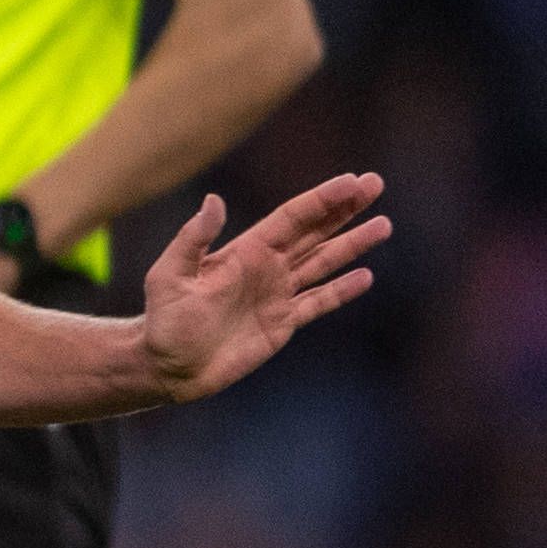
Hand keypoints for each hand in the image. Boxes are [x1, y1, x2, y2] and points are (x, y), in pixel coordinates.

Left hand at [134, 172, 386, 403]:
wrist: (167, 365)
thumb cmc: (163, 319)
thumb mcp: (170, 274)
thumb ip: (193, 239)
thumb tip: (213, 200)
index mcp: (246, 250)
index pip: (293, 217)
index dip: (323, 199)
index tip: (353, 181)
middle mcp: (266, 267)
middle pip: (315, 231)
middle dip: (346, 209)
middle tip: (376, 183)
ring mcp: (276, 294)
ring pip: (323, 262)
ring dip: (352, 244)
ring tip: (383, 224)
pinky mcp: (282, 323)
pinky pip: (318, 303)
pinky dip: (341, 290)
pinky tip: (364, 276)